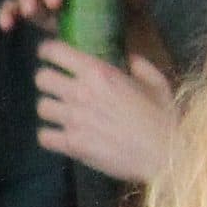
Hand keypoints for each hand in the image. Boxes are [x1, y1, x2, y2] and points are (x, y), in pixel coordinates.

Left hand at [33, 40, 176, 184]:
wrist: (165, 154)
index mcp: (99, 73)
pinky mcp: (71, 144)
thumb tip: (130, 58)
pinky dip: (50, 136)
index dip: (48, 52)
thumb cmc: (164, 118)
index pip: (55, 52)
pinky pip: (43, 136)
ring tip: (63, 114)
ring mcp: (73, 119)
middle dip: (48, 82)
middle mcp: (81, 92)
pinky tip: (62, 136)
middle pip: (41, 78)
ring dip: (52, 110)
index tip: (48, 56)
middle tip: (58, 88)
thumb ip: (141, 67)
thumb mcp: (158, 84)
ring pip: (41, 107)